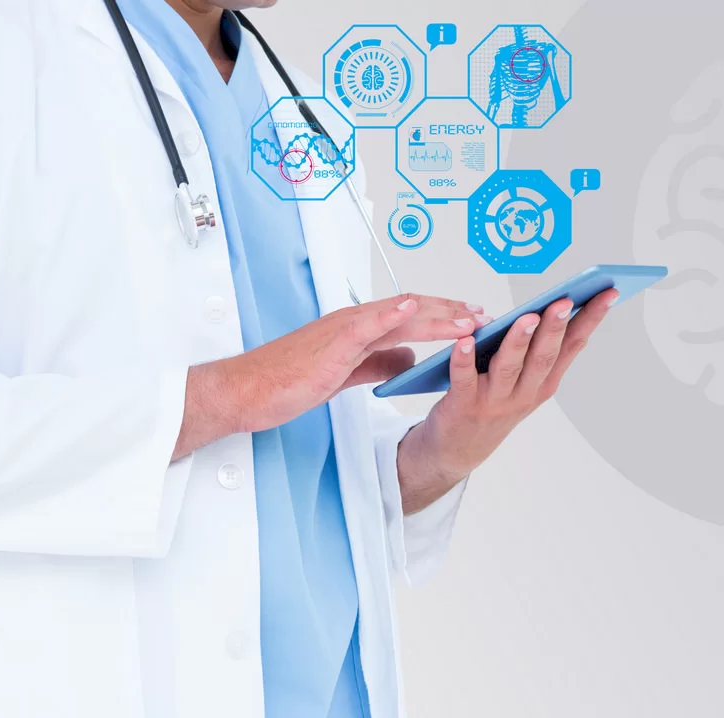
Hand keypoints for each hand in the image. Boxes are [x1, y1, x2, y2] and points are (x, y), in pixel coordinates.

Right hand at [174, 293, 482, 459]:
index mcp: (355, 329)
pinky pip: (364, 324)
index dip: (444, 316)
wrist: (247, 391)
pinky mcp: (329, 344)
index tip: (474, 320)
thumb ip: (376, 362)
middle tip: (487, 317)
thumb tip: (408, 359)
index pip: (408, 316)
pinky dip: (389, 313)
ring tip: (468, 318)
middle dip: (452, 312)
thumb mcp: (344, 374)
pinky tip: (411, 309)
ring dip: (437, 314)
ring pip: (397, 314)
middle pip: (412, 310)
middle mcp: (351, 322)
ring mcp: (341, 330)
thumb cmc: (284, 383)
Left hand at [397, 288, 619, 511]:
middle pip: (544, 356)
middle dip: (555, 327)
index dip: (591, 319)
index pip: (573, 346)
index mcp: (544, 382)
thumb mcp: (525, 384)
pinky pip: (464, 379)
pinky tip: (465, 341)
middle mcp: (525, 392)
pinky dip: (464, 359)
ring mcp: (495, 400)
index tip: (609, 293)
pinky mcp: (464, 405)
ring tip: (527, 317)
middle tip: (566, 301)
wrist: (457, 450)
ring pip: (509, 367)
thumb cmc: (492, 406)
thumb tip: (556, 311)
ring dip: (518, 341)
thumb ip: (537, 353)